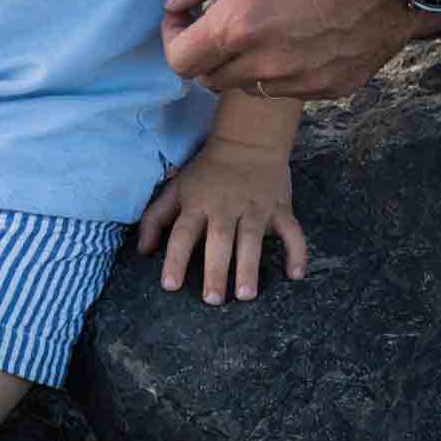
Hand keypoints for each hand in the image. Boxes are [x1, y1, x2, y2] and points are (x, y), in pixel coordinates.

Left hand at [137, 136, 305, 303]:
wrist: (247, 140)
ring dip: (249, 265)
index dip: (175, 258)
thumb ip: (156, 218)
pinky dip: (296, 250)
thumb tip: (143, 251)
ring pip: (252, 237)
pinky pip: (291, 230)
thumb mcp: (177, 188)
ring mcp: (255, 207)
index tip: (170, 286)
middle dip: (215, 269)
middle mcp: (225, 207)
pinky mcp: (279, 207)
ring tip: (245, 295)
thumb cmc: (206, 172)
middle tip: (212, 300)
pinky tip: (295, 274)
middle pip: (219, 239)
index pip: (183, 233)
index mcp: (198, 204)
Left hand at [162, 0, 413, 98]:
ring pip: (250, 85)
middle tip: (217, 12)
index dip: (171, 35)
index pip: (180, 61)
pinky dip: (281, 67)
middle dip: (204, 48)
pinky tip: (297, 30)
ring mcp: (306, 80)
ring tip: (261, 18)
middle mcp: (271, 64)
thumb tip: (175, 1)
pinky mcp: (336, 85)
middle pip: (211, 79)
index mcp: (243, 26)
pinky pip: (290, 87)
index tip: (182, 13)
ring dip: (242, 60)